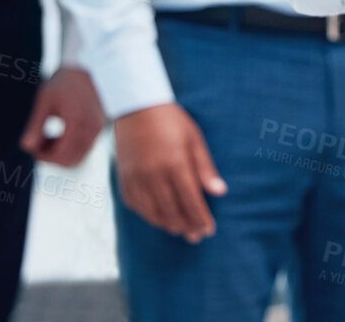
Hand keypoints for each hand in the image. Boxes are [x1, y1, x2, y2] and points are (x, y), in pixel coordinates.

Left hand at [20, 67, 104, 166]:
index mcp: (78, 123)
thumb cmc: (64, 81)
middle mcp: (91, 129)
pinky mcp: (99, 127)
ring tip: (47, 137)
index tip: (31, 145)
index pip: (60, 155)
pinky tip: (60, 133)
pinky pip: (84, 148)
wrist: (88, 66)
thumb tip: (25, 147)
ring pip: (78, 157)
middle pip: (70, 161)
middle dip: (51, 157)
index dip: (42, 156)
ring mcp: (97, 129)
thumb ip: (35, 125)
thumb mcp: (45, 100)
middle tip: (37, 143)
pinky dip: (70, 147)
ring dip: (61, 153)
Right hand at [113, 102, 227, 242]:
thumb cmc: (172, 121)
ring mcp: (137, 178)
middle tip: (196, 237)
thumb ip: (205, 168)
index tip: (209, 230)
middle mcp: (154, 175)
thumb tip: (220, 192)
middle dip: (187, 227)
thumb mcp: (194, 139)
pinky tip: (158, 219)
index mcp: (175, 164)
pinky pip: (136, 205)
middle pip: (172, 211)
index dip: (201, 218)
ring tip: (180, 230)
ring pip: (153, 212)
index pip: (191, 200)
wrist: (136, 106)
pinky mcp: (124, 178)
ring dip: (168, 225)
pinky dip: (148, 216)